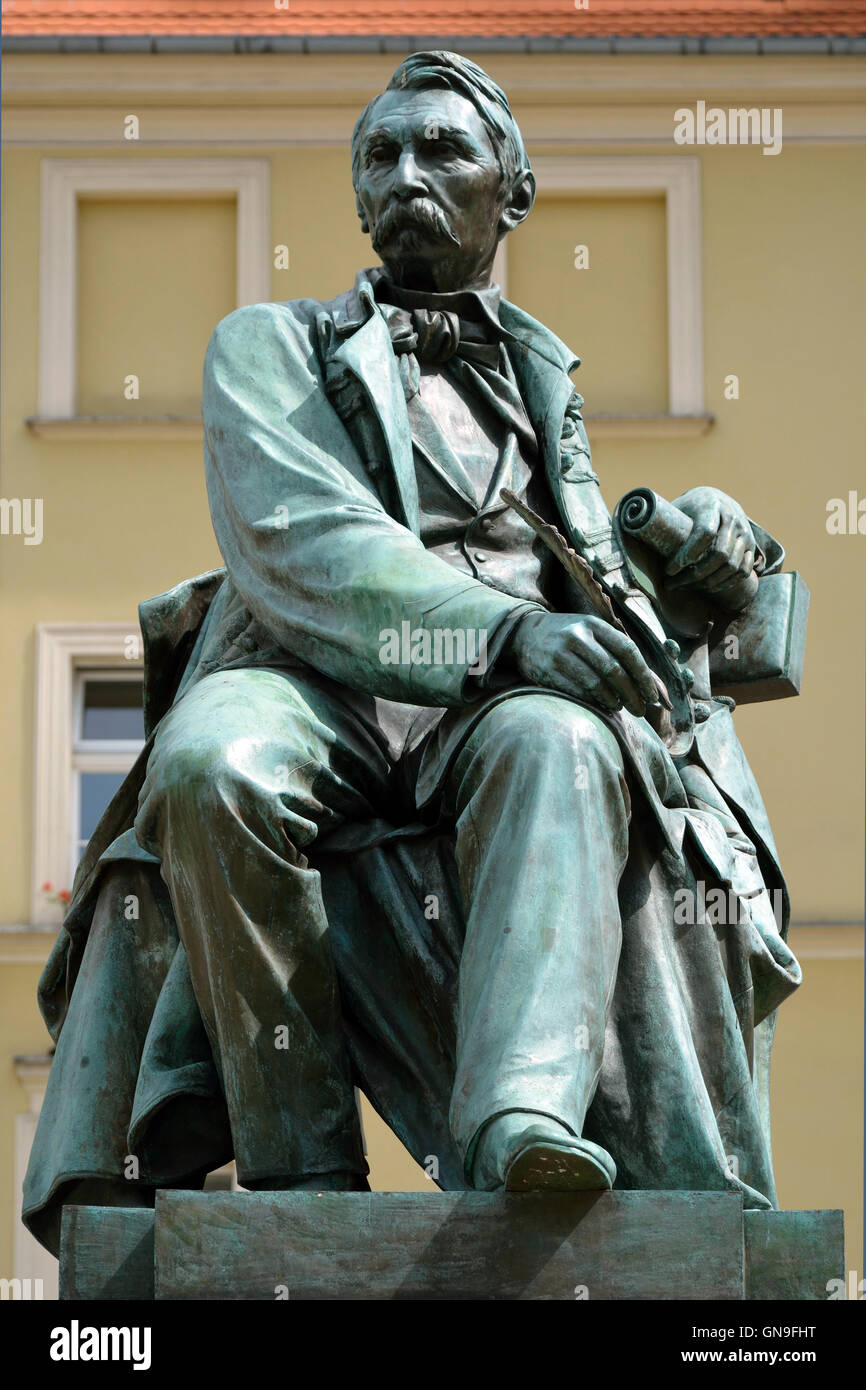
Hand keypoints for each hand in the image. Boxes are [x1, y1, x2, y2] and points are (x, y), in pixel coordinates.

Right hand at [508, 612, 657, 717]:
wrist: (524, 633)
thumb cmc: (568, 636)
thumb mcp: (591, 631)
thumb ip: (616, 650)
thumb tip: (649, 683)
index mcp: (594, 624)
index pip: (627, 650)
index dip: (643, 675)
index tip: (652, 695)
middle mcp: (577, 636)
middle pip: (614, 670)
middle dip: (632, 694)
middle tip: (641, 710)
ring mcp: (561, 653)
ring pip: (596, 684)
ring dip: (613, 701)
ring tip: (619, 707)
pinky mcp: (547, 670)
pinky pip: (577, 692)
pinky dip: (594, 702)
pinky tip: (601, 706)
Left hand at [666, 486, 755, 596]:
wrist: (716, 499)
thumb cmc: (688, 508)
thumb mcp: (676, 507)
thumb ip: (659, 520)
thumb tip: (629, 534)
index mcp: (711, 505)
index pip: (704, 534)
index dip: (686, 556)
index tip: (669, 570)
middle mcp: (732, 517)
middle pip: (719, 554)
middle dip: (695, 575)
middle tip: (673, 585)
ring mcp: (745, 532)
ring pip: (732, 565)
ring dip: (709, 583)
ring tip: (687, 587)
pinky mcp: (752, 545)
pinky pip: (744, 570)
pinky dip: (727, 583)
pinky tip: (709, 588)